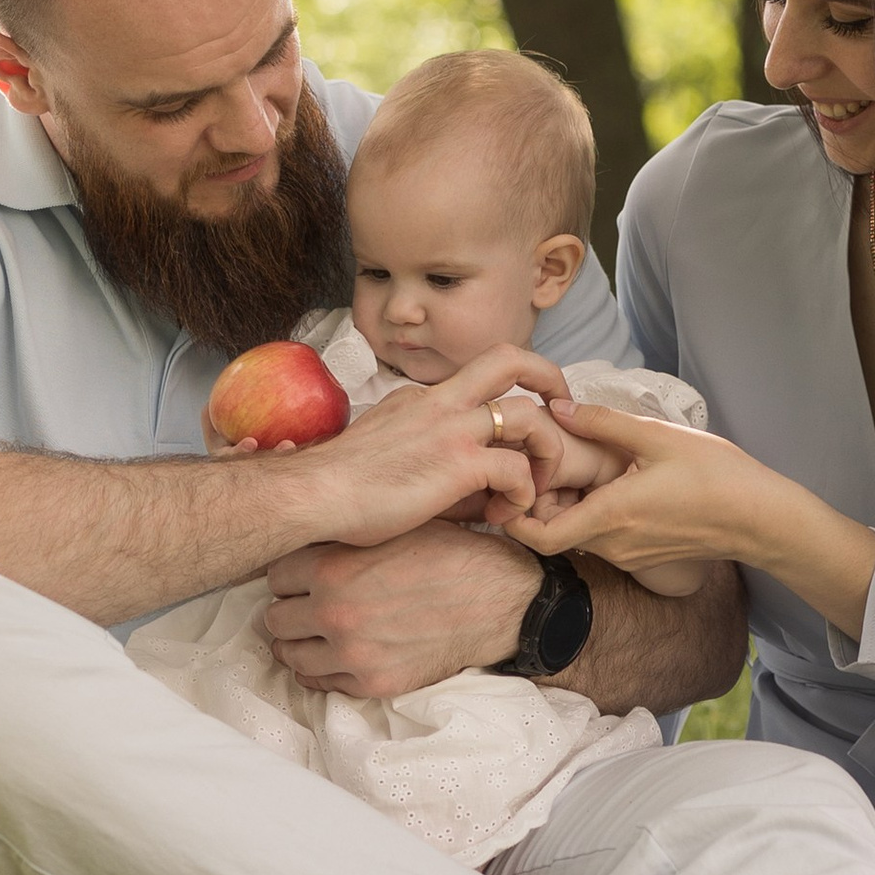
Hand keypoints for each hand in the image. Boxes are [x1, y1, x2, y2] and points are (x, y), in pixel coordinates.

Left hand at [261, 520, 541, 698]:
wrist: (499, 601)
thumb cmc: (448, 555)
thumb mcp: (392, 529)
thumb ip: (342, 540)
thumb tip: (304, 538)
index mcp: (333, 568)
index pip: (275, 576)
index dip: (291, 574)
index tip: (303, 576)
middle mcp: (334, 613)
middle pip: (275, 618)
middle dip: (290, 609)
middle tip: (308, 605)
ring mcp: (352, 654)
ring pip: (290, 656)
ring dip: (300, 643)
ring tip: (318, 633)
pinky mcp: (372, 683)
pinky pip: (320, 683)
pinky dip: (323, 669)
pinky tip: (338, 654)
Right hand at [289, 344, 570, 548]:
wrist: (312, 496)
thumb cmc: (337, 488)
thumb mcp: (384, 453)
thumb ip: (422, 454)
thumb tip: (458, 481)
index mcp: (420, 399)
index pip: (478, 380)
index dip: (506, 399)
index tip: (518, 429)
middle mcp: (440, 402)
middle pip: (509, 358)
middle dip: (549, 377)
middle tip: (562, 415)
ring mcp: (451, 428)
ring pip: (527, 413)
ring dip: (546, 450)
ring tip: (536, 486)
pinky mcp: (459, 462)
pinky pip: (517, 468)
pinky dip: (523, 493)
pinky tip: (506, 516)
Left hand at [505, 405, 874, 634]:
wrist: (762, 518)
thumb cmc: (716, 474)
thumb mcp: (658, 436)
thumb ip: (603, 422)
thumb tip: (557, 407)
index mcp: (611, 515)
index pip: (539, 536)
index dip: (513, 516)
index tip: (510, 482)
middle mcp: (614, 545)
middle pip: (553, 535)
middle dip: (538, 504)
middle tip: (536, 465)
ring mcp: (629, 556)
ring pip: (578, 538)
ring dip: (567, 509)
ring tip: (570, 469)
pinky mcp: (645, 558)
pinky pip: (603, 541)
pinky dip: (592, 516)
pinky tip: (606, 484)